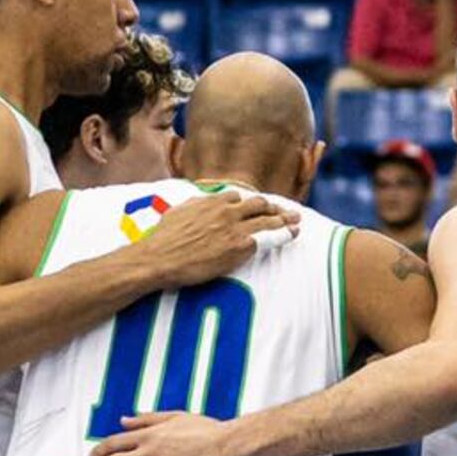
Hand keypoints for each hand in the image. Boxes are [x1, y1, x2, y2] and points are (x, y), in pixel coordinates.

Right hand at [134, 191, 301, 291]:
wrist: (159, 258)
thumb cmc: (163, 240)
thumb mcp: (178, 213)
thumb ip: (194, 207)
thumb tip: (199, 205)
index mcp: (210, 201)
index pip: (237, 197)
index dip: (250, 203)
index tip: (258, 207)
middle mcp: (226, 210)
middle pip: (258, 204)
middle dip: (274, 208)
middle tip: (286, 212)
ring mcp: (234, 227)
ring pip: (267, 219)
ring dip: (285, 219)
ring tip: (297, 221)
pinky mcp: (240, 246)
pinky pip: (269, 238)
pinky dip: (283, 234)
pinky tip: (293, 234)